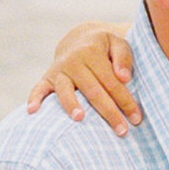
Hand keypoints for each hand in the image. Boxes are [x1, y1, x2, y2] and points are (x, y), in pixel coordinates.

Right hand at [24, 23, 140, 132]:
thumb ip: (123, 58)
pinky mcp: (48, 77)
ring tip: (80, 118)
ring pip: (66, 90)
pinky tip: (32, 111)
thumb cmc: (105, 46)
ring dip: (72, 105)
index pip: (111, 82)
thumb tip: (124, 78)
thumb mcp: (118, 43)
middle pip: (93, 90)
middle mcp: (73, 60)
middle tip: (122, 131)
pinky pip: (39, 88)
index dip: (125, 101)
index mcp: (92, 52)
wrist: (79, 38)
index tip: (136, 119)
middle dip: (108, 112)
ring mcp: (59, 70)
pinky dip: (35, 99)